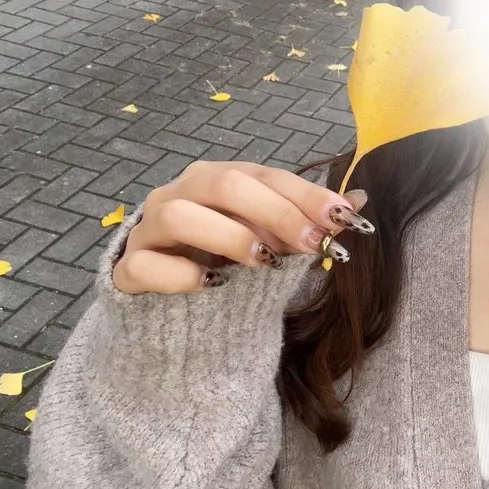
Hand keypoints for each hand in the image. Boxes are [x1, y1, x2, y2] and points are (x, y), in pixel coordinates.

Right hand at [111, 161, 372, 294]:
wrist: (172, 314)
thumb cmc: (228, 268)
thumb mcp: (274, 245)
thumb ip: (308, 222)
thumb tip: (361, 200)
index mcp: (218, 181)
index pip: (263, 175)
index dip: (304, 194)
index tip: (342, 217)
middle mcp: (180, 194)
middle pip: (224, 184)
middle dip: (275, 211)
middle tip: (311, 242)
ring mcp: (148, 230)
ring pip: (178, 215)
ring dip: (226, 234)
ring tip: (262, 259)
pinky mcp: (127, 270)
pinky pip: (144, 263)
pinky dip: (179, 272)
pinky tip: (209, 284)